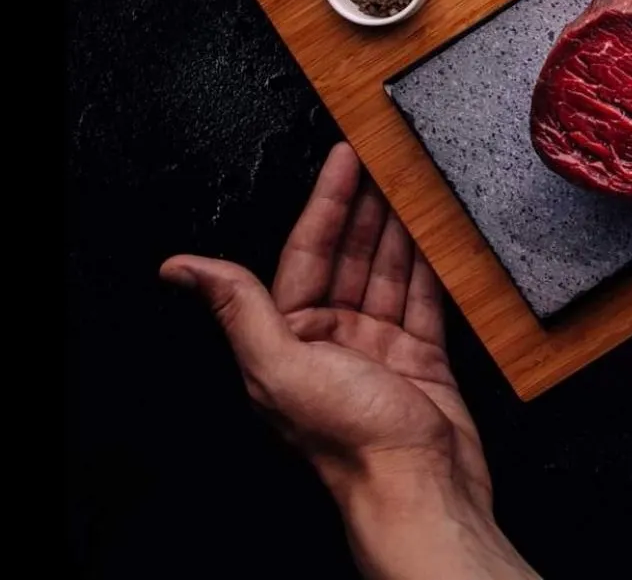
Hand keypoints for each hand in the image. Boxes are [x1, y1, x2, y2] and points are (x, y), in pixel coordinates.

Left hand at [162, 144, 536, 578]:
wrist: (420, 485)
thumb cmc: (351, 438)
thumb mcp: (281, 366)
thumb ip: (239, 308)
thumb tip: (180, 267)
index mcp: (290, 340)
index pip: (307, 253)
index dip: (327, 201)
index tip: (344, 158)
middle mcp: (332, 339)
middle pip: (351, 255)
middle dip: (368, 205)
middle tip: (388, 156)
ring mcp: (380, 347)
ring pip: (391, 269)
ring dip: (402, 225)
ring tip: (417, 181)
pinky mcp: (423, 356)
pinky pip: (426, 297)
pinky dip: (434, 263)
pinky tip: (440, 232)